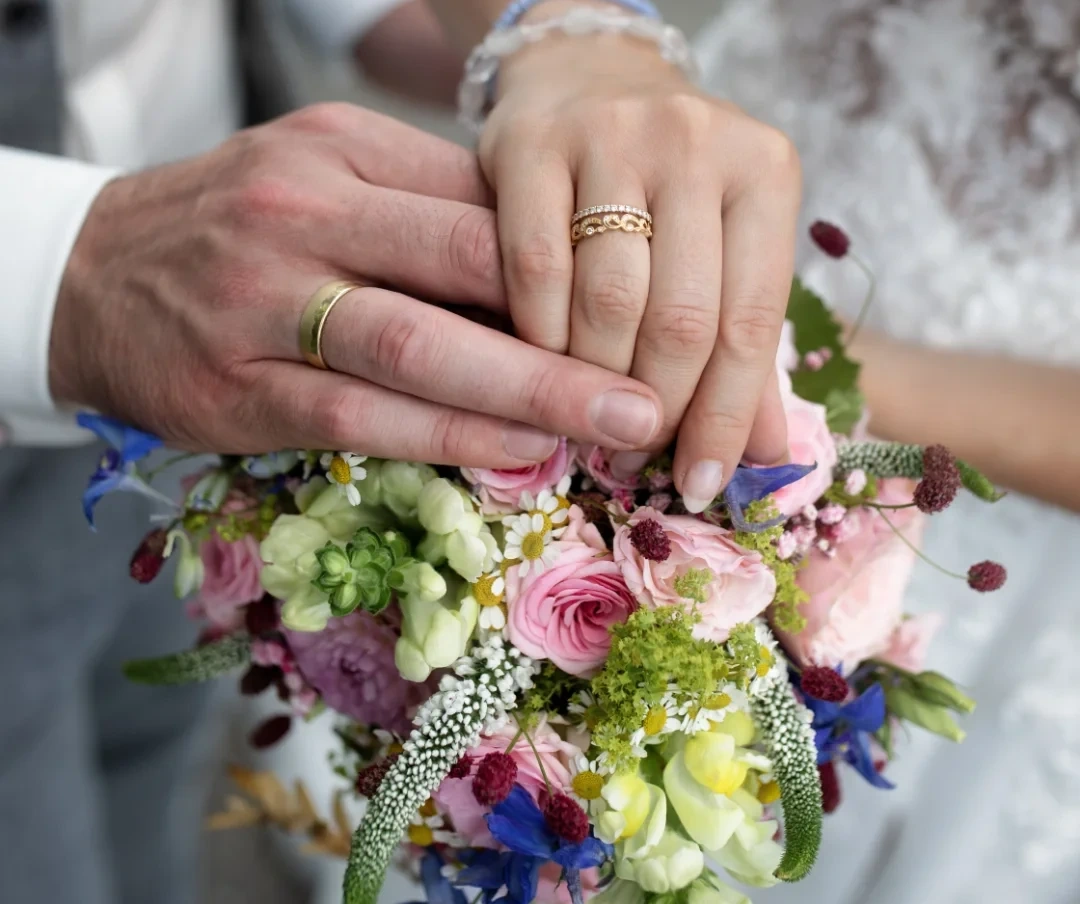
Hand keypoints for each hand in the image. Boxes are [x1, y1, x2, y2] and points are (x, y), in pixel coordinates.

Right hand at [50, 104, 661, 465]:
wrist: (92, 275)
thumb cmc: (235, 230)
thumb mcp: (322, 180)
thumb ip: (425, 211)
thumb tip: (551, 266)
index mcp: (340, 153)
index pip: (484, 203)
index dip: (573, 263)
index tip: (643, 315)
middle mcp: (304, 215)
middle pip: (466, 266)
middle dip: (575, 331)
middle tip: (659, 383)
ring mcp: (266, 303)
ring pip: (418, 347)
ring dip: (529, 391)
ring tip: (615, 424)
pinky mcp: (239, 387)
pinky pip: (362, 416)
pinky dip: (448, 437)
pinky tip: (519, 453)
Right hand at [479, 5, 800, 509]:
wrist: (588, 77)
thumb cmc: (668, 183)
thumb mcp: (724, 250)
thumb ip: (745, 351)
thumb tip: (770, 459)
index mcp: (765, 174)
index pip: (748, 324)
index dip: (722, 420)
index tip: (698, 486)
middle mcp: (697, 144)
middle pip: (681, 319)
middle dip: (655, 410)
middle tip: (629, 455)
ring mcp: (611, 136)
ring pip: (608, 300)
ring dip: (594, 383)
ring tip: (587, 421)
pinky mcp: (530, 143)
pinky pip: (532, 268)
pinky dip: (539, 335)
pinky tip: (542, 364)